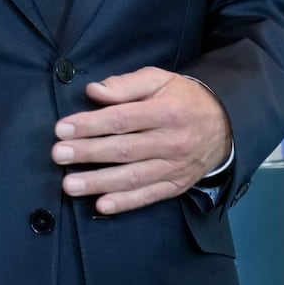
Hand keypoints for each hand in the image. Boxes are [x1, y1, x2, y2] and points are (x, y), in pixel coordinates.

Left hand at [51, 66, 231, 214]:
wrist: (225, 125)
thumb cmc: (183, 98)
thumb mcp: (159, 80)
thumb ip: (126, 84)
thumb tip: (94, 91)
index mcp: (166, 112)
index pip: (122, 120)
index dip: (90, 125)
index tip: (61, 129)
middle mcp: (172, 142)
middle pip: (124, 149)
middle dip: (88, 153)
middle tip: (58, 155)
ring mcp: (175, 167)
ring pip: (133, 177)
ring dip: (99, 182)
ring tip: (69, 185)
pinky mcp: (177, 185)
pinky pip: (149, 196)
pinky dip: (125, 202)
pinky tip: (101, 205)